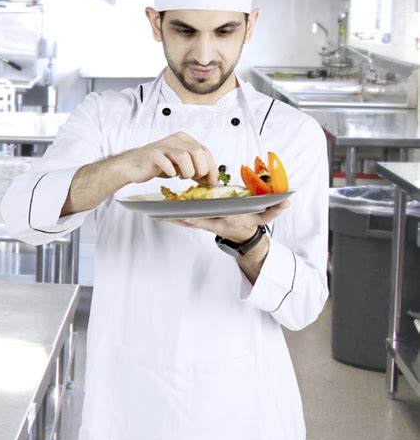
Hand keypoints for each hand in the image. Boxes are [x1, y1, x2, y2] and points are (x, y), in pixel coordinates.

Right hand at [116, 131, 218, 186]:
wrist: (134, 166)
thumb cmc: (158, 165)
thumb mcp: (181, 166)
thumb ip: (196, 169)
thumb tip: (212, 181)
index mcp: (184, 139)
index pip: (205, 151)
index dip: (212, 168)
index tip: (212, 182)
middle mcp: (175, 139)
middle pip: (198, 152)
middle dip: (201, 170)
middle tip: (196, 179)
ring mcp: (163, 146)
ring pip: (185, 156)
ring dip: (188, 171)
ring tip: (182, 177)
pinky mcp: (152, 154)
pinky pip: (166, 162)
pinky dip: (171, 171)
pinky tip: (171, 175)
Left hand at [165, 200, 289, 241]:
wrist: (243, 238)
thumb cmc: (249, 224)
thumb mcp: (263, 218)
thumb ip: (274, 209)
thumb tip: (286, 201)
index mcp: (224, 219)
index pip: (209, 218)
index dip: (197, 216)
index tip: (184, 212)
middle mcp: (211, 222)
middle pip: (191, 220)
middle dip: (175, 217)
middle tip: (159, 212)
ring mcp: (204, 223)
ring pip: (184, 221)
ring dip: (169, 217)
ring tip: (153, 213)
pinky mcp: (199, 222)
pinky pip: (182, 220)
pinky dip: (171, 217)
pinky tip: (158, 214)